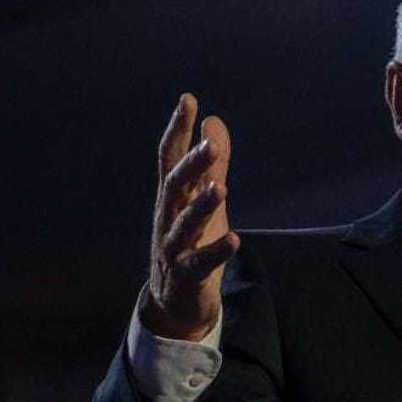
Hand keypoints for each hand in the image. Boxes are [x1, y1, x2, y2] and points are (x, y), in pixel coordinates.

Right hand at [139, 94, 238, 340]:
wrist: (174, 302)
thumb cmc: (191, 241)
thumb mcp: (203, 198)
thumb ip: (213, 162)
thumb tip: (214, 121)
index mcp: (172, 197)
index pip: (168, 158)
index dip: (177, 130)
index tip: (188, 100)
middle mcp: (167, 218)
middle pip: (174, 187)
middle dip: (191, 166)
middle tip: (209, 145)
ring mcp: (174, 248)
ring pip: (183, 225)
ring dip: (201, 206)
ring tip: (221, 188)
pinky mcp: (187, 276)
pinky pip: (200, 263)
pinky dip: (215, 251)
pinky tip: (234, 240)